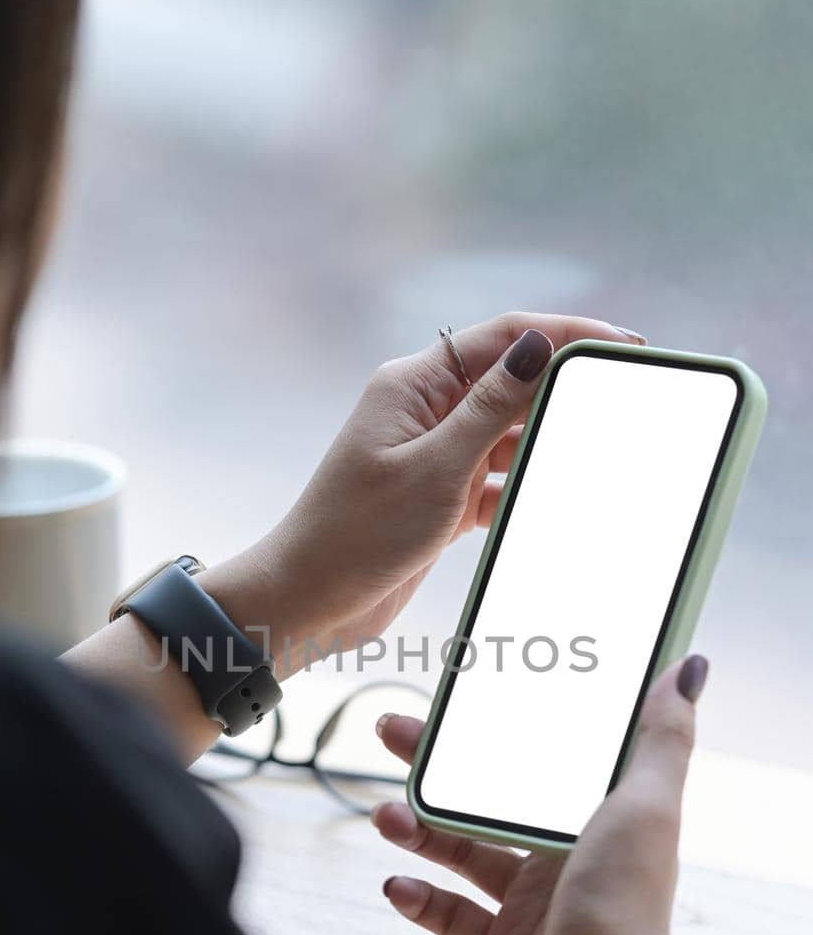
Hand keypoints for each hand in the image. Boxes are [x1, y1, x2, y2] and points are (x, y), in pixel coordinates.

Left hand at [231, 312, 644, 664]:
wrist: (308, 602)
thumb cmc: (356, 535)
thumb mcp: (435, 469)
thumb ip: (489, 409)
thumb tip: (537, 344)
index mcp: (415, 385)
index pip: (503, 337)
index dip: (566, 333)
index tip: (624, 342)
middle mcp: (425, 410)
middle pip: (510, 381)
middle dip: (563, 387)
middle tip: (625, 396)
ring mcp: (433, 455)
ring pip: (507, 434)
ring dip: (546, 442)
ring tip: (599, 451)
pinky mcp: (440, 499)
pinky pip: (496, 479)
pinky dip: (523, 486)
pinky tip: (556, 496)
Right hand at [372, 655, 706, 934]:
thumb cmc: (625, 906)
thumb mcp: (647, 805)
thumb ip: (662, 737)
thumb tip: (688, 670)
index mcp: (599, 817)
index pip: (540, 758)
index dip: (500, 727)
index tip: (461, 700)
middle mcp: (567, 857)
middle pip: (490, 800)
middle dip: (438, 771)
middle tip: (394, 736)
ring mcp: (534, 905)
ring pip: (464, 854)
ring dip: (421, 833)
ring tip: (387, 819)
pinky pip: (454, 917)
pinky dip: (424, 901)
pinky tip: (399, 885)